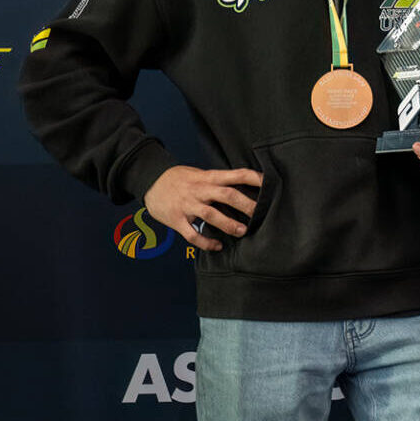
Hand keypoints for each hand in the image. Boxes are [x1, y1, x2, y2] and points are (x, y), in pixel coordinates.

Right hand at [145, 165, 260, 251]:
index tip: (269, 183)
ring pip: (210, 214)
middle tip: (261, 213)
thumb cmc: (180, 178)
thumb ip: (219, 181)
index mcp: (209, 177)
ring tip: (243, 231)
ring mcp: (187, 205)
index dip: (253, 178)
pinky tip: (217, 246)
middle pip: (227, 195)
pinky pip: (191, 233)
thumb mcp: (201, 174)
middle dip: (246, 205)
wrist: (150, 180)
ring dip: (228, 224)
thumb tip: (245, 188)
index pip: (236, 174)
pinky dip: (205, 242)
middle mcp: (200, 190)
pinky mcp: (176, 219)